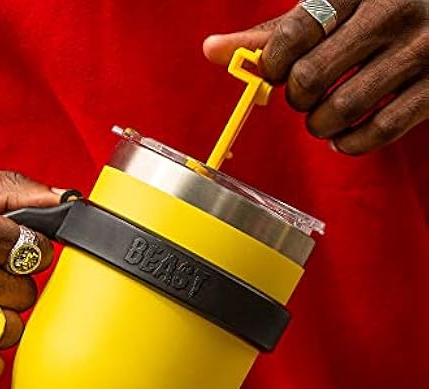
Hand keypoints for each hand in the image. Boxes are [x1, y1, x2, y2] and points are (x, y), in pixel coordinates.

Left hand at [204, 0, 428, 153]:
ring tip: (323, 116)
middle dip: (297, 98)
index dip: (273, 66)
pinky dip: (350, 144)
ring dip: (319, 124)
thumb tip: (212, 49)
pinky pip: (378, 132)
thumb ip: (273, 33)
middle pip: (310, 77)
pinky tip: (345, 134)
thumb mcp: (329, 9)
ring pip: (341, 109)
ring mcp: (422, 48)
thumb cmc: (375, 12)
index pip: (292, 33)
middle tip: (306, 94)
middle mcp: (393, 10)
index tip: (278, 73)